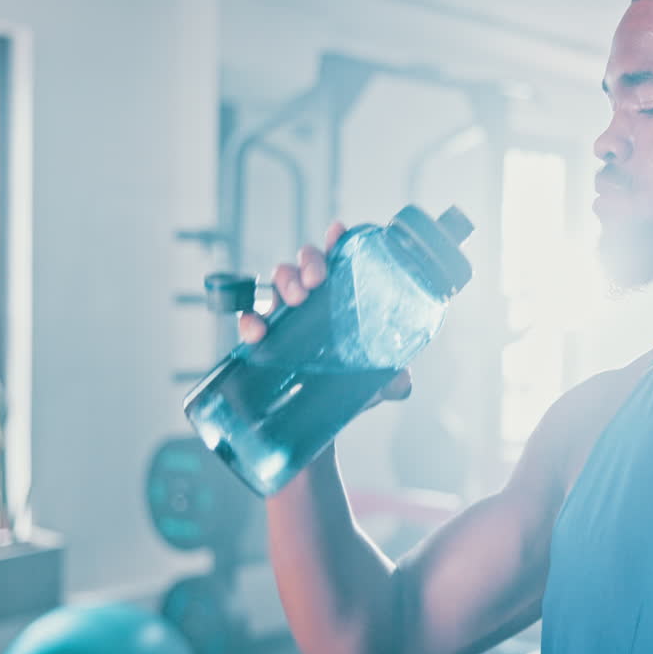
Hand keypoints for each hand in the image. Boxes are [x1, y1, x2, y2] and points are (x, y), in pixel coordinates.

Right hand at [236, 220, 412, 404]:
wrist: (315, 422)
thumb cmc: (348, 387)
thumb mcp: (374, 382)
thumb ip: (391, 380)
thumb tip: (402, 382)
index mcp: (343, 298)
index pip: (341, 261)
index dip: (338, 242)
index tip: (337, 231)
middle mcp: (315, 300)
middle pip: (308, 262)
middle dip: (308, 261)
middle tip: (314, 281)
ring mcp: (287, 315)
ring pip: (280, 279)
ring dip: (283, 281)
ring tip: (293, 300)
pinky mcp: (264, 335)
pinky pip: (251, 316)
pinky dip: (250, 318)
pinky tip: (257, 329)